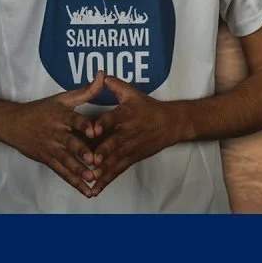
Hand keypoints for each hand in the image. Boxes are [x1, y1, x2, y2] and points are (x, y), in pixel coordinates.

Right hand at [0, 71, 105, 197]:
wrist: (12, 124)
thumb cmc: (41, 110)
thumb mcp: (62, 98)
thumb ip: (86, 91)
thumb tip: (102, 75)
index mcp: (61, 116)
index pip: (73, 120)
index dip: (83, 125)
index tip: (93, 130)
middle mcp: (56, 133)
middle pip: (70, 143)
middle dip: (81, 152)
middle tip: (93, 160)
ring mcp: (51, 148)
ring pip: (66, 161)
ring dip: (79, 170)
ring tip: (91, 178)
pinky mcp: (48, 160)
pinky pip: (62, 173)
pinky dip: (74, 182)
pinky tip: (87, 191)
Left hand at [89, 75, 187, 195]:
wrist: (172, 124)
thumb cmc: (148, 107)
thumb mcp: (132, 93)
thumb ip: (114, 84)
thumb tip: (100, 74)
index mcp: (126, 115)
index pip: (113, 119)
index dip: (103, 123)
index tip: (93, 129)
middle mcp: (128, 133)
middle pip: (114, 144)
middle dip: (102, 153)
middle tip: (90, 162)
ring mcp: (130, 148)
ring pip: (115, 161)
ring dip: (102, 171)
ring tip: (89, 179)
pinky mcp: (132, 159)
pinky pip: (118, 170)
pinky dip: (107, 179)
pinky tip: (95, 188)